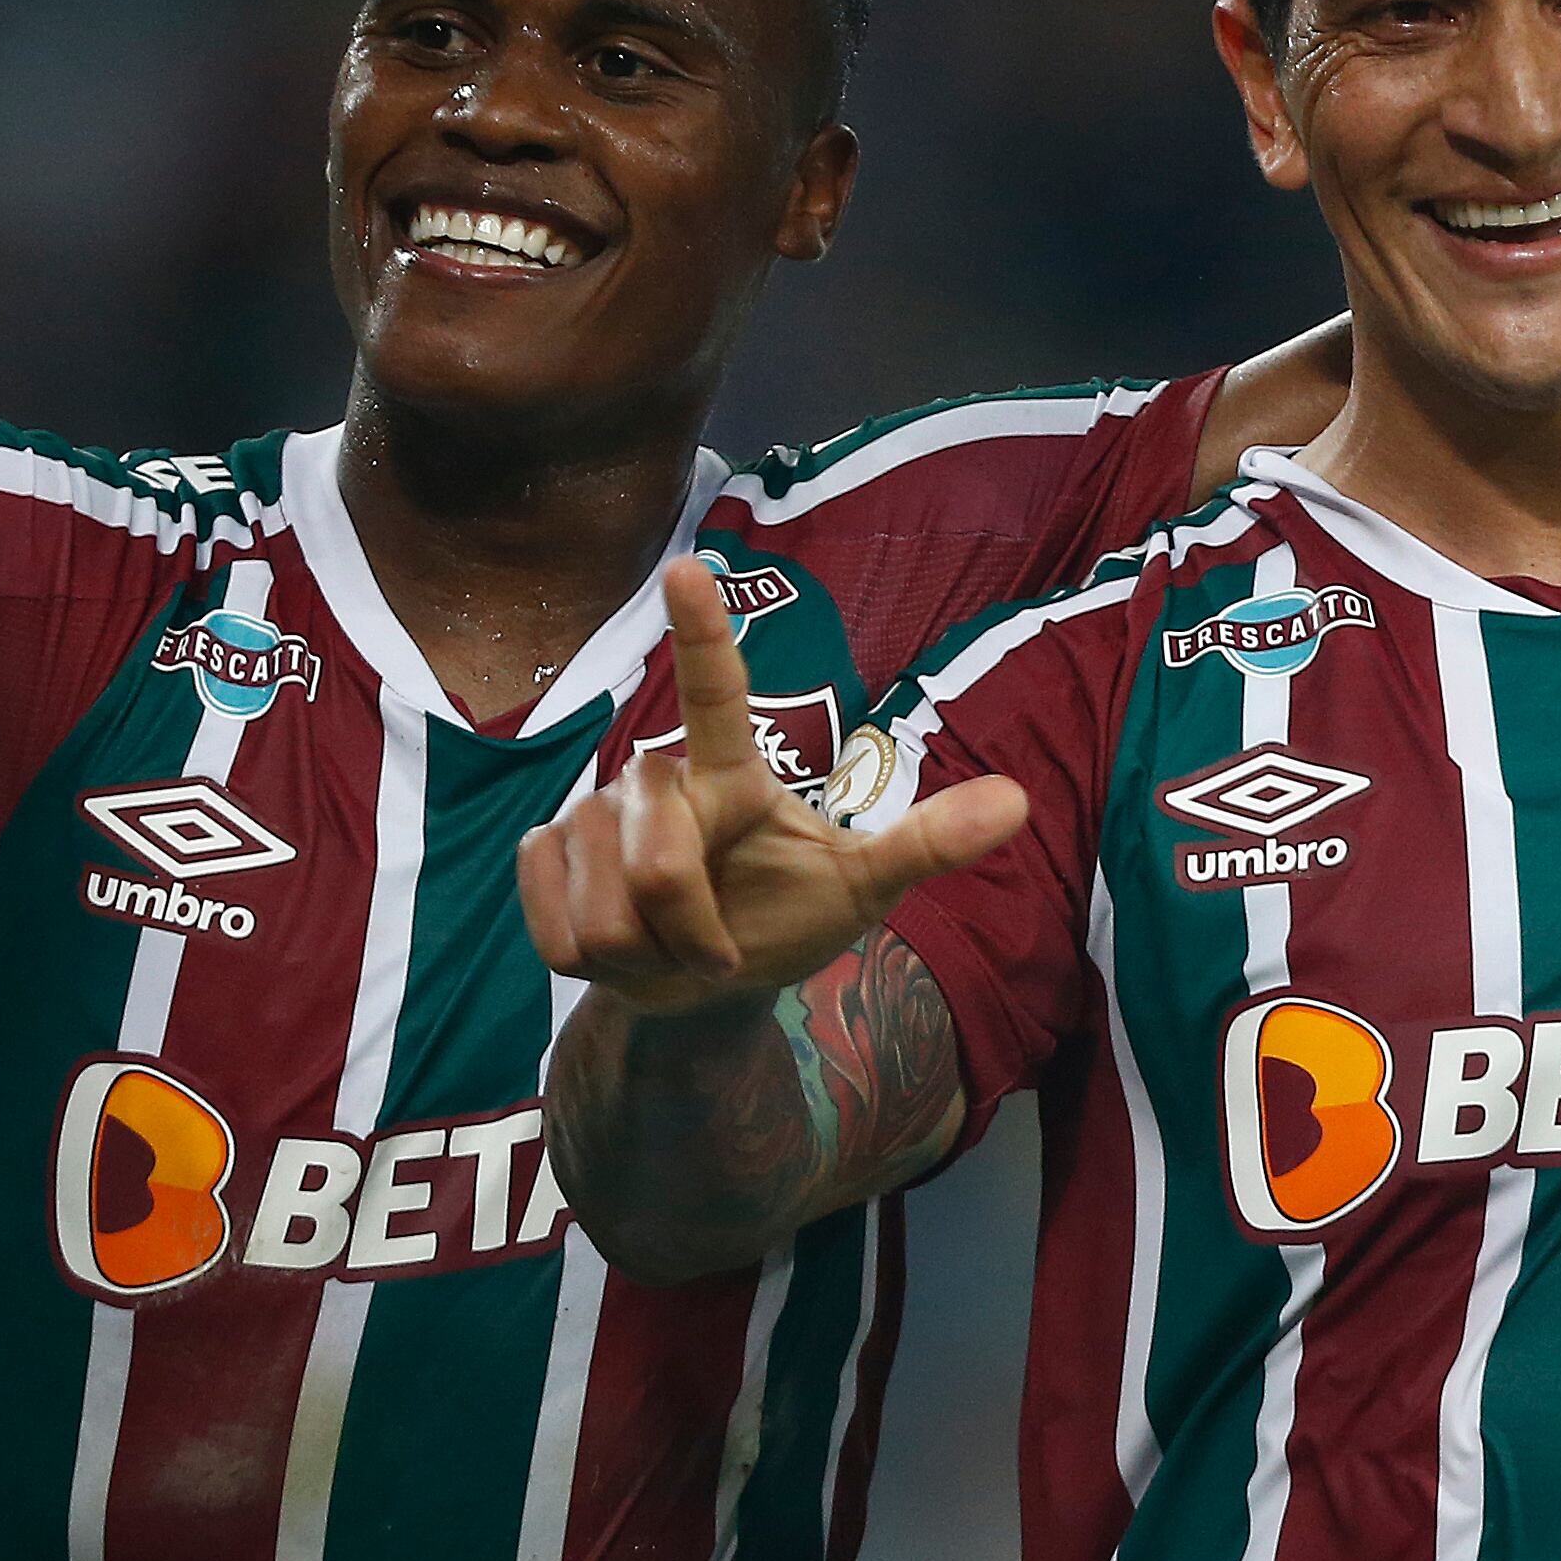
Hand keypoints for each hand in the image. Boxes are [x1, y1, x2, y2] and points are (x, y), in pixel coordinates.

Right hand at [520, 559, 1028, 1013]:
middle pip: (660, 866)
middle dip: (694, 934)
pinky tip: (617, 949)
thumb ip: (928, 842)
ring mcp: (588, 813)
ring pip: (608, 908)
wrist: (702, 992)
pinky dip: (599, 964)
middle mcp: (655, 776)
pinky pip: (560, 928)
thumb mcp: (863, 888)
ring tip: (668, 946)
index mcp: (729, 769)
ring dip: (648, 955)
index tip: (688, 568)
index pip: (716, 691)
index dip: (703, 632)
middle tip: (719, 948)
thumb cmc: (784, 920)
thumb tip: (1021, 802)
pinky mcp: (539, 855)